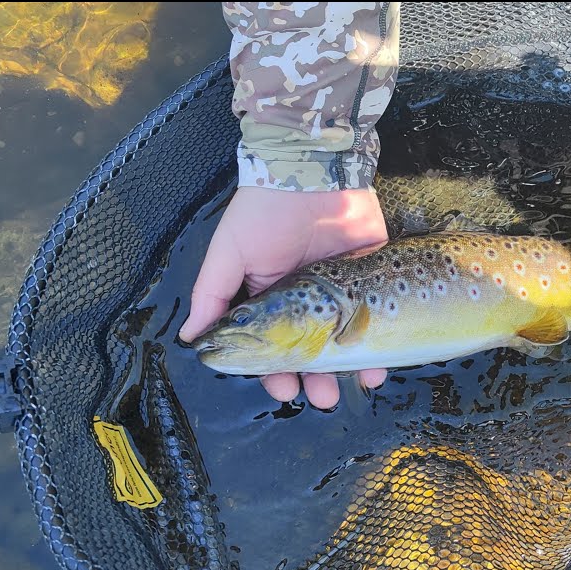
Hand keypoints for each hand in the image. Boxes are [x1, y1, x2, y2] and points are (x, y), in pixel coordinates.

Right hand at [178, 186, 389, 407]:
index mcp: (271, 299)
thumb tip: (191, 339)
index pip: (272, 346)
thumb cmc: (264, 212)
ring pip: (347, 341)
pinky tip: (378, 366)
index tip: (282, 388)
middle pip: (312, 351)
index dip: (274, 371)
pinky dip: (380, 344)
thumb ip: (211, 296)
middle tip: (322, 398)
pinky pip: (377, 319)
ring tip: (351, 388)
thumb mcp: (229, 253)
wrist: (314, 171)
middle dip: (315, 379)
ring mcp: (342, 291)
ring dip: (348, 370)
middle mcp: (307, 301)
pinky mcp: (374, 276)